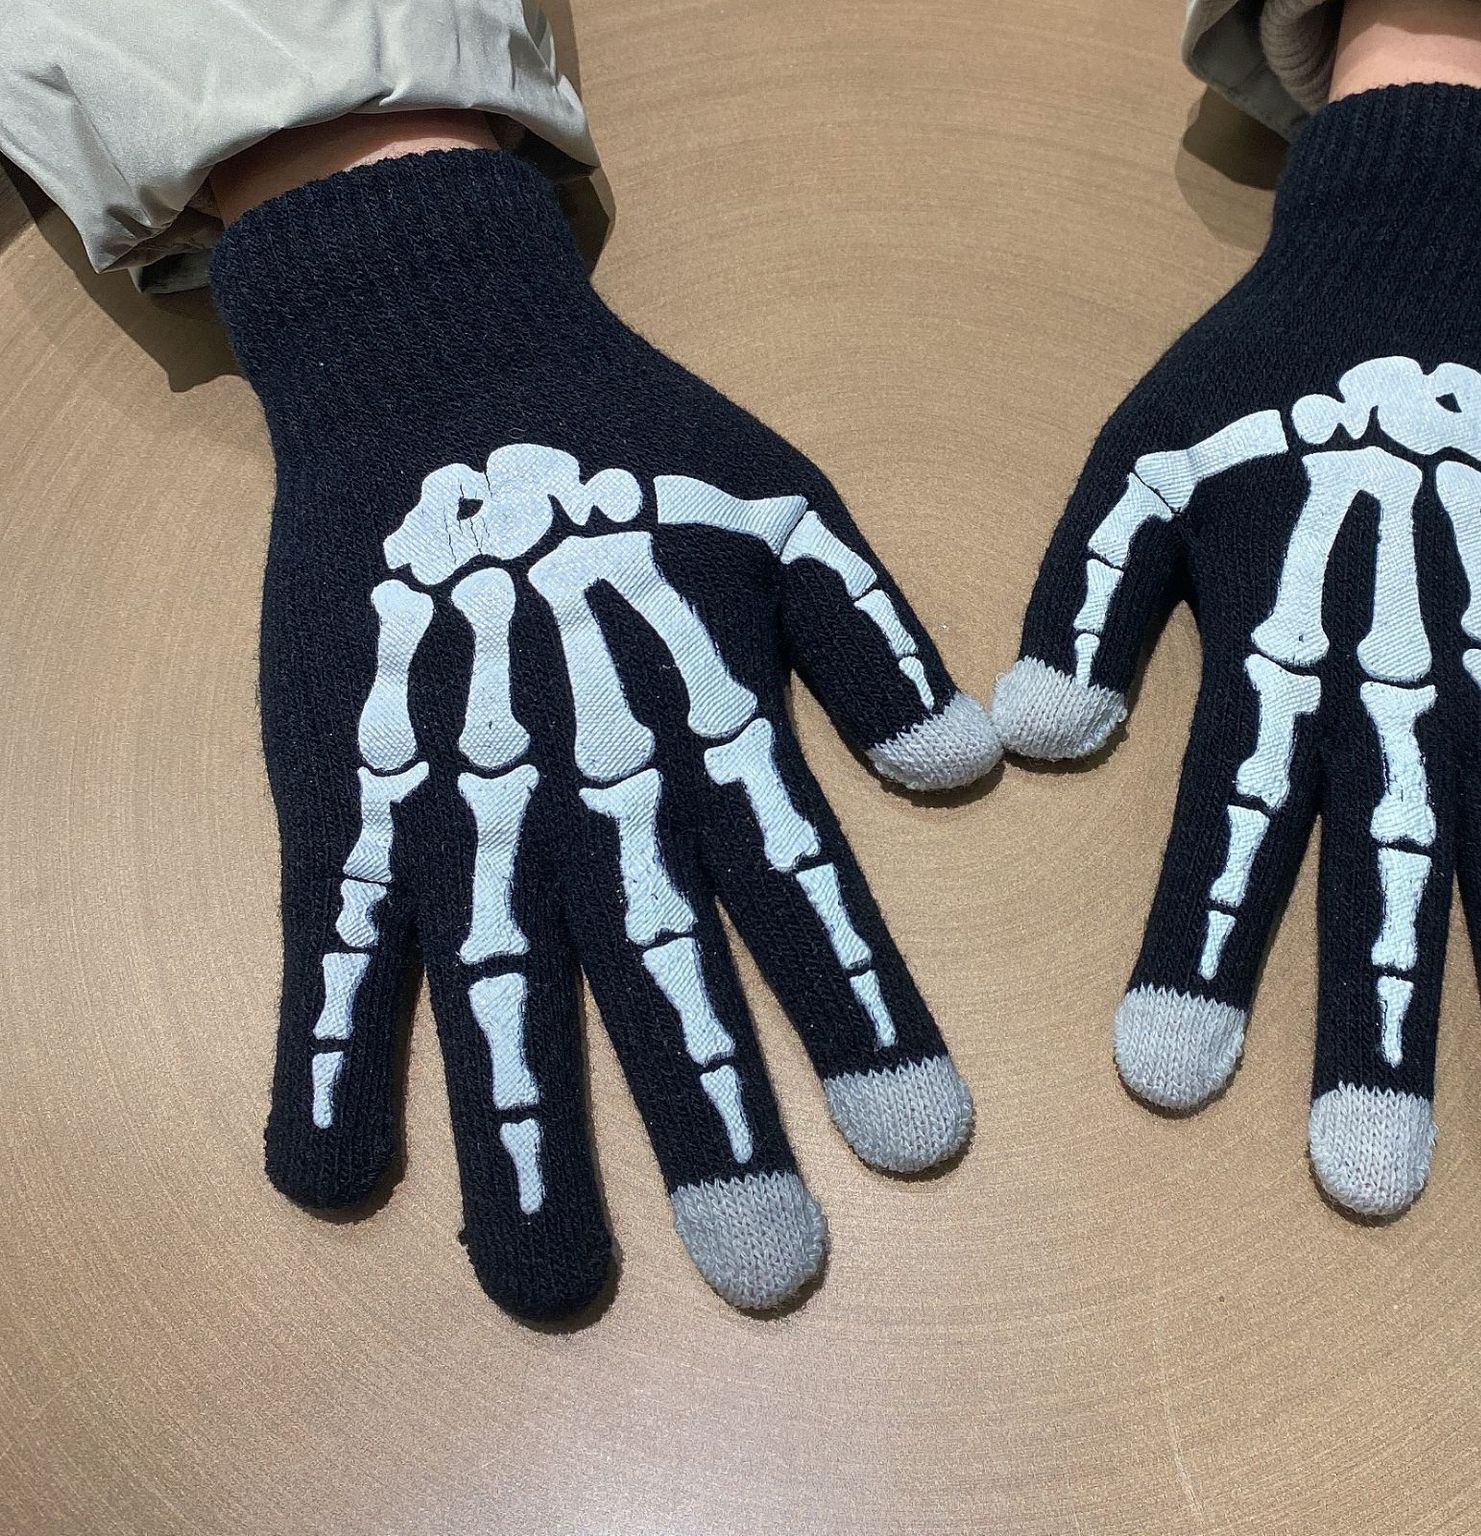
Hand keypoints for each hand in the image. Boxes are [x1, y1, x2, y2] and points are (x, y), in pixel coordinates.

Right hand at [212, 150, 998, 1316]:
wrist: (441, 363)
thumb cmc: (633, 447)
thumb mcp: (789, 509)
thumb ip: (875, 641)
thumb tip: (976, 769)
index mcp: (709, 709)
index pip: (801, 885)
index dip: (863, 1013)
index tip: (922, 1143)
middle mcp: (588, 771)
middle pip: (658, 966)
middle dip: (716, 1121)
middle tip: (768, 1270)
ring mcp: (456, 783)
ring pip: (499, 983)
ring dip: (527, 1137)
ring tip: (554, 1287)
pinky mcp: (347, 784)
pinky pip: (338, 935)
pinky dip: (332, 1051)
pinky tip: (335, 1177)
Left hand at [994, 87, 1480, 1213]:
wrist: (1430, 260)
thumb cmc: (1264, 384)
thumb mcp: (1136, 461)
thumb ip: (1085, 596)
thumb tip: (1033, 739)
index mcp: (1278, 626)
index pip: (1231, 812)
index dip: (1201, 944)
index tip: (1170, 1080)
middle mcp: (1405, 657)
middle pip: (1394, 860)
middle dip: (1383, 1022)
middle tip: (1373, 1180)